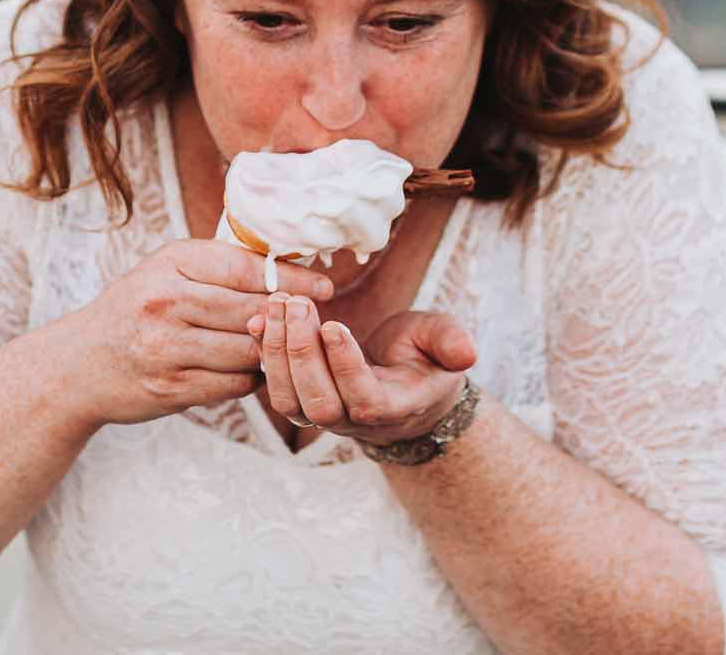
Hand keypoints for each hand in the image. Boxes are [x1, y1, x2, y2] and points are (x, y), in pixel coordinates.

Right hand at [54, 240, 332, 428]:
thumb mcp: (163, 273)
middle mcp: (165, 302)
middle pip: (252, 311)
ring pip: (247, 351)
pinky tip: (250, 371)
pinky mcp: (170, 388)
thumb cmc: (134, 311)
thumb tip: (288, 271)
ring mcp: (166, 348)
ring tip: (283, 348)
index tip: (323, 288)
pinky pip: (233, 384)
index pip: (246, 268)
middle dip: (288, 318)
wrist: (79, 364)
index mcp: (168, 264)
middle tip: (314, 322)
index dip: (291, 279)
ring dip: (271, 353)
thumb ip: (216, 269)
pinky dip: (249, 379)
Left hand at [248, 301, 475, 445]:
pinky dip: (261, 353)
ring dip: (277, 351)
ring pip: (289, 400)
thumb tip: (467, 353)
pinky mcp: (299, 399)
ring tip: (277, 305)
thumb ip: (451, 343)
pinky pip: (273, 386)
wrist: (401, 381)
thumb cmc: (423, 359)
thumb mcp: (442, 342)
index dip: (346, 366)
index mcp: (394, 408)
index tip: (334, 325)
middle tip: (296, 304)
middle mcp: (354, 421)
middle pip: (320, 403)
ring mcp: (323, 415)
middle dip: (303, 352)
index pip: (364, 399)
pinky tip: (257, 319)